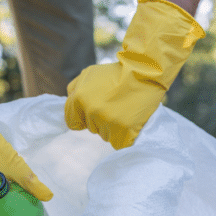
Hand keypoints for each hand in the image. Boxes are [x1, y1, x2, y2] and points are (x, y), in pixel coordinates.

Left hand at [65, 0, 203, 148]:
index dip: (83, 118)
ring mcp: (108, 123)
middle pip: (91, 129)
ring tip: (124, 111)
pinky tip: (130, 122)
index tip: (95, 111)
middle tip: (115, 105)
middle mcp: (92, 112)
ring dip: (113, 128)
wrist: (146, 72)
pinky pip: (118, 143)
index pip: (72, 122)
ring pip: (105, 136)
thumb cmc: (117, 73)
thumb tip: (70, 102)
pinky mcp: (123, 132)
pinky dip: (125, 136)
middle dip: (100, 120)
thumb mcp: (89, 73)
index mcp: (79, 98)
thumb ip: (74, 88)